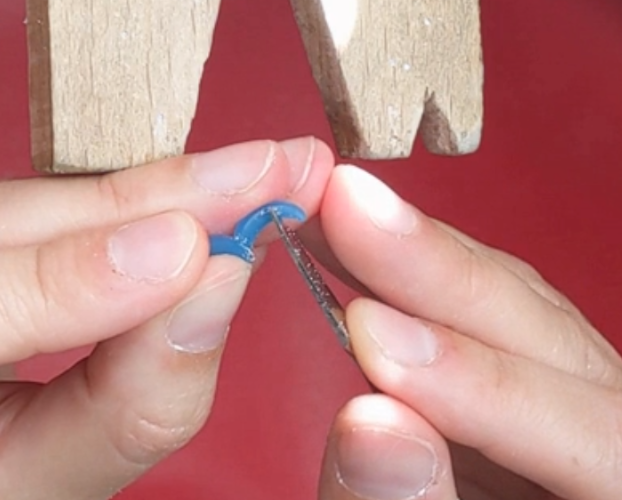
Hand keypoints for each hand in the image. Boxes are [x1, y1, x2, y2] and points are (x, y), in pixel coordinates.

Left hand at [0, 138, 333, 498]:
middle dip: (148, 197)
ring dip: (146, 190)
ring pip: (12, 198)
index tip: (191, 255)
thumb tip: (203, 297)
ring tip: (251, 178)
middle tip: (276, 174)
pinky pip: (21, 205)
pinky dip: (112, 203)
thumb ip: (98, 417)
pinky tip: (180, 193)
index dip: (53, 281)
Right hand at [306, 165, 621, 499]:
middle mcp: (615, 442)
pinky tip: (352, 250)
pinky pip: (479, 320)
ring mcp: (575, 407)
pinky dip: (410, 282)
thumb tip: (369, 419)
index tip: (369, 334)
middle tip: (346, 206)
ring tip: (339, 214)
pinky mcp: (519, 387)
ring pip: (522, 314)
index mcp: (620, 489)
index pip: (598, 435)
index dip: (483, 385)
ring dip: (420, 261)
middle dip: (443, 275)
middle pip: (560, 342)